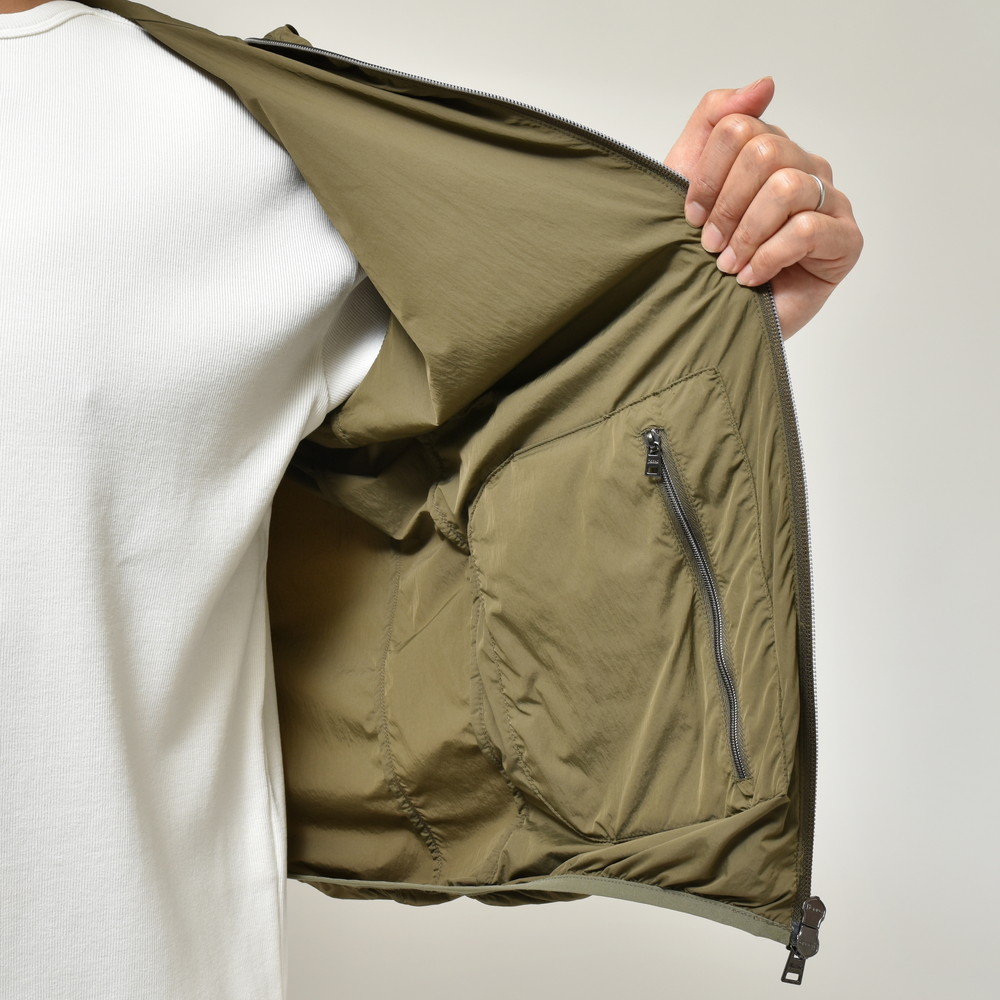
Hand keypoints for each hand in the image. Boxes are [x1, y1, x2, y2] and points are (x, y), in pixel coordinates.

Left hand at [663, 78, 862, 338]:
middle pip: (765, 152)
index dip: (706, 175)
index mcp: (771, 151)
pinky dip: (769, 256)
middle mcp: (805, 169)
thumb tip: (765, 85)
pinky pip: (808, 230)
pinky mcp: (845, 242)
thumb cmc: (700, 255)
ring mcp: (830, 203)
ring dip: (746, 233)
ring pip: (786, 187)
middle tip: (710, 245)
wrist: (710, 317)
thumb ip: (715, 121)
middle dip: (726, 205)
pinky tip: (751, 278)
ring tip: (728, 265)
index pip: (739, 128)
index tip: (689, 216)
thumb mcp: (686, 180)